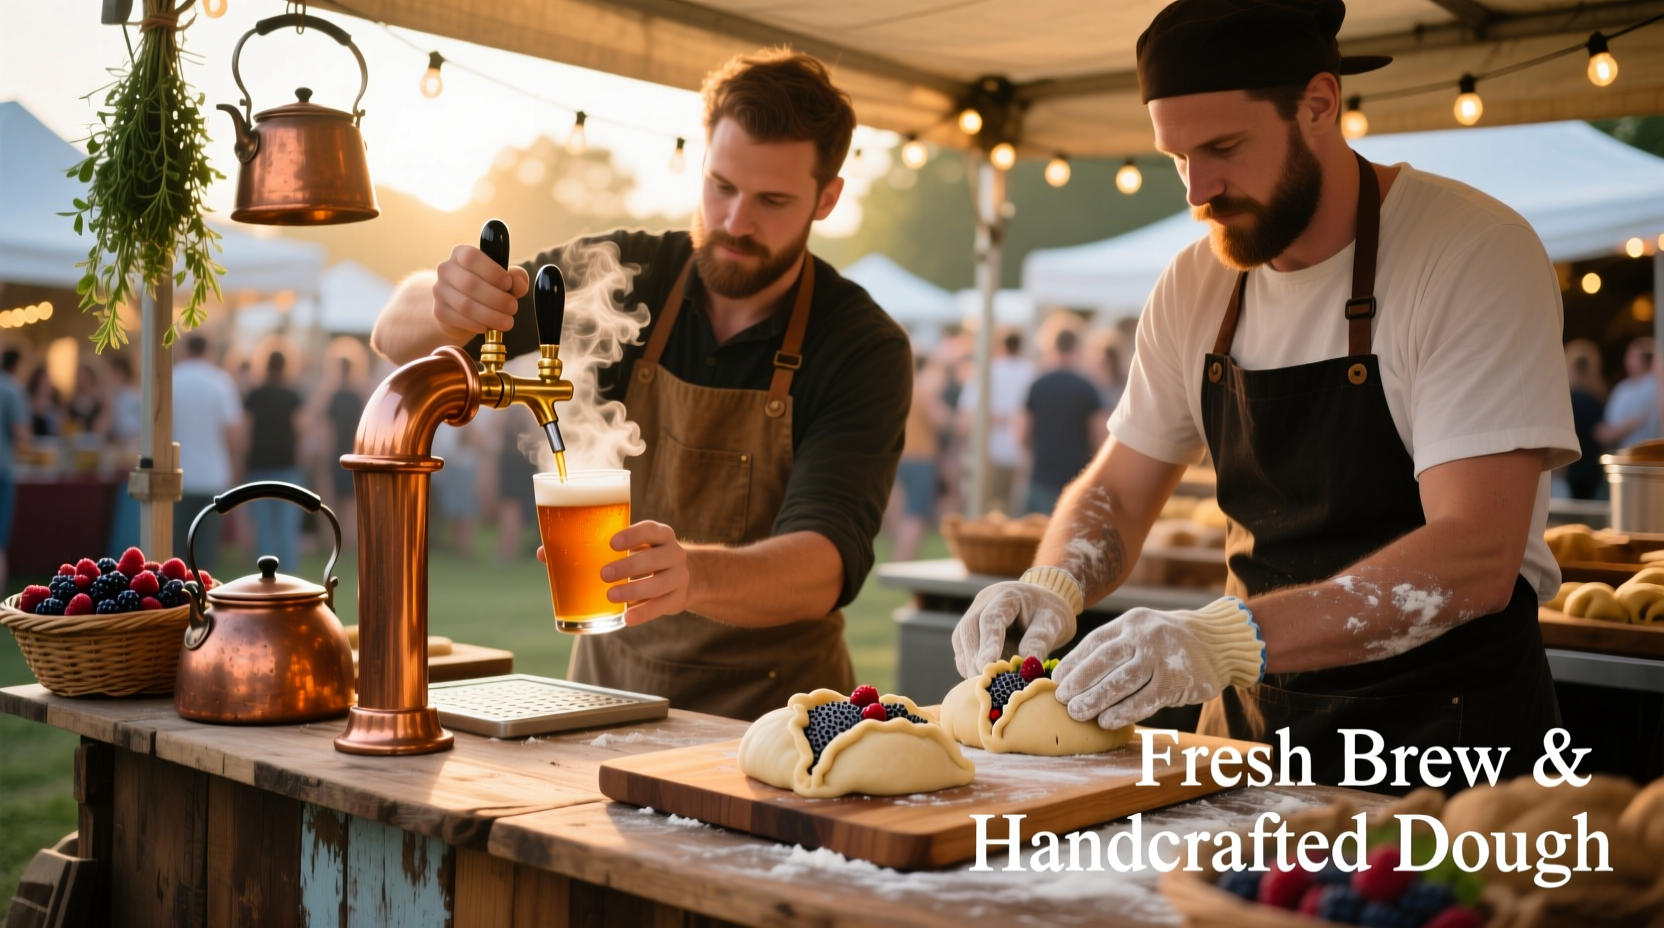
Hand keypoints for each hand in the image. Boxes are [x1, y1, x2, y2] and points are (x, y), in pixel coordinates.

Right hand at [431, 244, 529, 342]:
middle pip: (470, 284)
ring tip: (507, 321)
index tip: (508, 284)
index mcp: (461, 254)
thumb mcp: (505, 278)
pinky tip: (488, 327)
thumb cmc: (487, 287)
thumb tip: (518, 285)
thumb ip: (516, 277)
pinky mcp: (439, 311)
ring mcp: (440, 290)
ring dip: (490, 315)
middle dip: (497, 298)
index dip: (491, 271)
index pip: (471, 257)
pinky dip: (477, 325)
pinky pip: (459, 319)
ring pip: (465, 305)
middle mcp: (446, 269)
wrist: (463, 309)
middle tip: (513, 308)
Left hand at [537, 520, 690, 626]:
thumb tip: (543, 554)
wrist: (681, 577)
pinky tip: (627, 618)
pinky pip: (662, 606)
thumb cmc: (641, 556)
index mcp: (660, 534)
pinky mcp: (678, 599)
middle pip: (656, 557)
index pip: (651, 529)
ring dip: (635, 590)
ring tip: (611, 595)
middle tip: (604, 574)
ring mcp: (679, 577)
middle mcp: (674, 553)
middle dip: (630, 566)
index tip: (612, 542)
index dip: (633, 535)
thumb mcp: (625, 548)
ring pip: (660, 583)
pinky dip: (645, 612)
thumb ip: (591, 548)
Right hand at [951, 580, 1076, 677]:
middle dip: (974, 657)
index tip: (988, 666)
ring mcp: (974, 613)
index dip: (987, 644)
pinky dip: (968, 663)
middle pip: (968, 628)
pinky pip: (962, 646)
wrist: (1044, 603)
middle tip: (984, 682)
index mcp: (1007, 595)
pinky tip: (979, 679)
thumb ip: (1038, 642)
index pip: (990, 619)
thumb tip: (1023, 669)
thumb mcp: (1052, 623)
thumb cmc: (1049, 613)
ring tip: (982, 684)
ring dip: (968, 662)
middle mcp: (984, 601)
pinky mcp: (970, 628)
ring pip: (961, 638)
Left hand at [1051, 597, 1263, 729]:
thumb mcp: (1142, 631)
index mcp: (1131, 622)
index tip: (1056, 682)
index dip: (1073, 663)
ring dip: (1096, 700)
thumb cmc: (1169, 642)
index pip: (1095, 642)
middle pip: (1104, 661)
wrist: (1218, 642)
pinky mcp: (1176, 681)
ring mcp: (1162, 658)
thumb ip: (1115, 647)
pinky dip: (1123, 712)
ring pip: (1122, 682)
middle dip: (1080, 682)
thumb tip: (1074, 677)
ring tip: (1078, 714)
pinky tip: (1107, 721)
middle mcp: (1144, 636)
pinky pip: (1145, 700)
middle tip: (1062, 700)